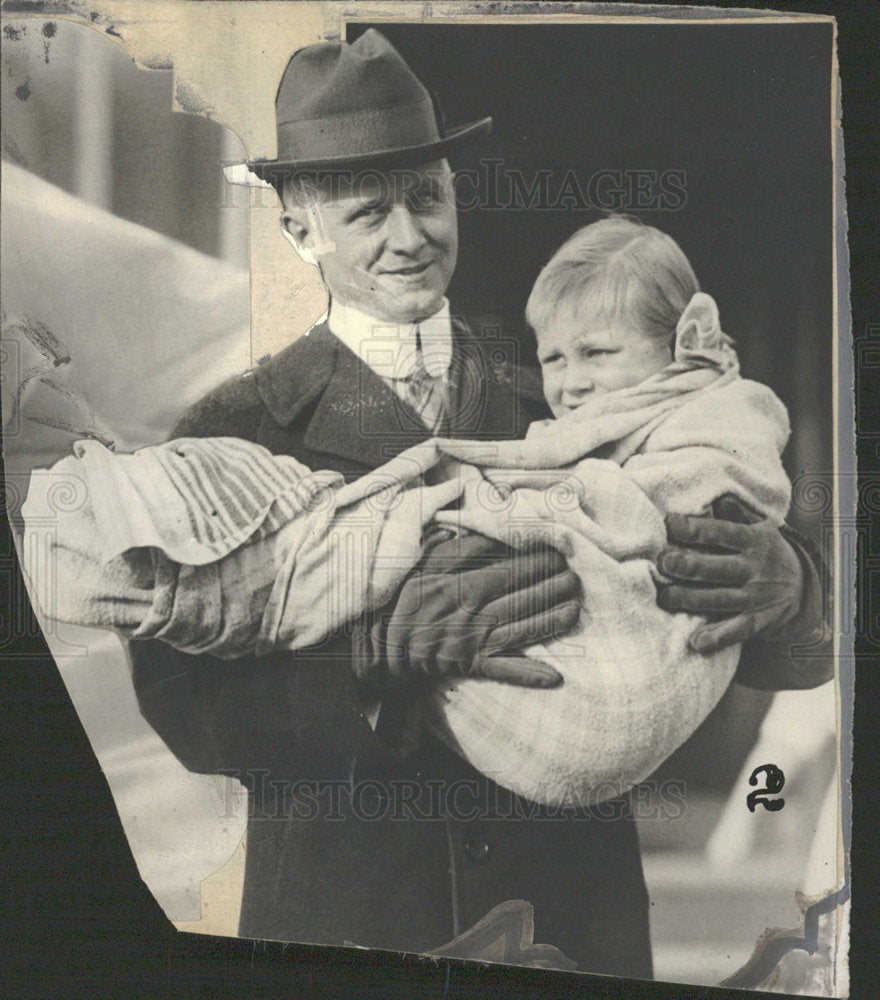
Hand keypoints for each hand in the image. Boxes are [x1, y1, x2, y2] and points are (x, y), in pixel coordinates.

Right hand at [371, 531, 579, 688]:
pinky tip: (555, 677)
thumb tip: (496, 535)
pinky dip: (528, 674)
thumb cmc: (404, 596)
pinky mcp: (469, 665)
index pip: (509, 570)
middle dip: (553, 585)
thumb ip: (461, 548)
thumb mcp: (425, 563)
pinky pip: (503, 670)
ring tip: (576, 607)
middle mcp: (471, 613)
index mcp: (460, 585)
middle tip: (577, 575)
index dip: (538, 561)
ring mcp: (472, 642)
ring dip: (553, 619)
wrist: (381, 643)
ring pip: (522, 628)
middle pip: (522, 597)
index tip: (559, 551)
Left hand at [657, 495, 803, 653]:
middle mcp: (753, 568)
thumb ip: (735, 513)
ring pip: (720, 599)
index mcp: (752, 540)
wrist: (802, 586)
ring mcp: (755, 596)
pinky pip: (736, 631)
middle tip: (663, 562)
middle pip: (717, 567)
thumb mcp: (757, 526)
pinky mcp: (757, 621)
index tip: (669, 524)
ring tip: (664, 597)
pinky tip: (696, 641)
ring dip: (691, 599)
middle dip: (689, 565)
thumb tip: (717, 497)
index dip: (695, 528)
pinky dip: (717, 637)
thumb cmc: (762, 550)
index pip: (722, 532)